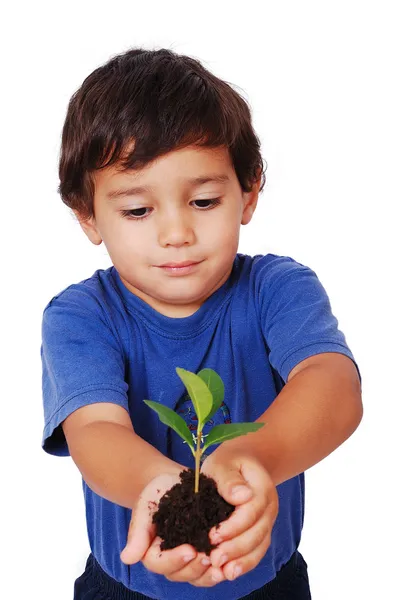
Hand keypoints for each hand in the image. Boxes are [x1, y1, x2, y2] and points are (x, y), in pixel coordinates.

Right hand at [120, 468, 225, 586]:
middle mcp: (169, 559)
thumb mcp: (146, 506)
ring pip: (195, 576)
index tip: (190, 550)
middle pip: (178, 574)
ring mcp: (188, 559)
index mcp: (151, 550)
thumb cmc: (159, 492)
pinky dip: (220, 569)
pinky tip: (230, 563)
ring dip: (208, 574)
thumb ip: (137, 531)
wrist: (178, 482)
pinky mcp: (204, 553)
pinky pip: (211, 569)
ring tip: (221, 566)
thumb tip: (126, 558)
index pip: (158, 563)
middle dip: (194, 568)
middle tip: (209, 557)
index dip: (174, 560)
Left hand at [200, 447, 278, 581]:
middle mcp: (269, 507)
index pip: (251, 512)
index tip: (212, 535)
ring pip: (259, 546)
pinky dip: (245, 563)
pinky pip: (257, 551)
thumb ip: (229, 479)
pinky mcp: (261, 532)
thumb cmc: (230, 462)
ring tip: (221, 571)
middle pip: (257, 533)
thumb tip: (241, 496)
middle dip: (235, 548)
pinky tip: (229, 572)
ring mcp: (267, 521)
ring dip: (241, 561)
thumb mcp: (224, 462)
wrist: (245, 461)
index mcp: (262, 488)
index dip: (233, 526)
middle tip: (213, 558)